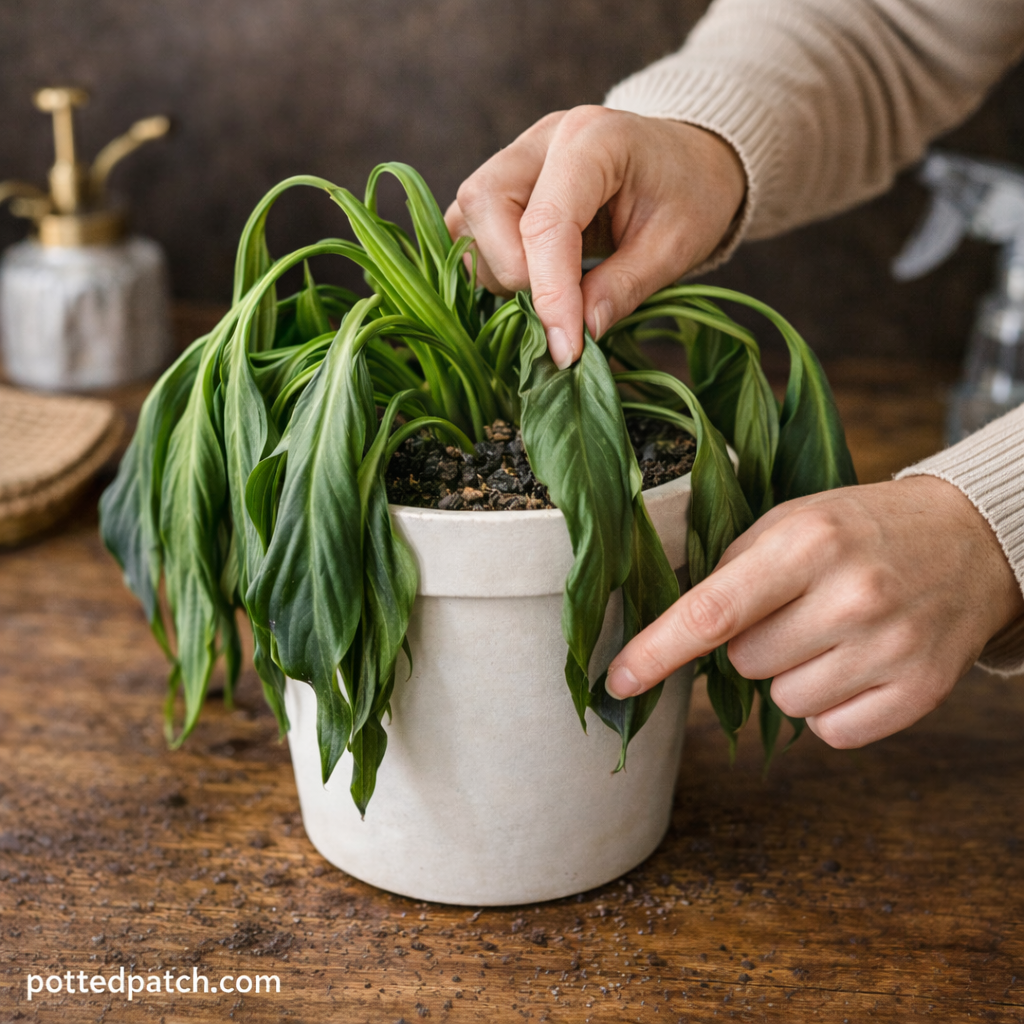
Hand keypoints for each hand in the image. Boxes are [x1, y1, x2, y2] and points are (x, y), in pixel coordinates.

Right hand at [444, 106, 744, 367]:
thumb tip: (577, 335)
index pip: (546, 223)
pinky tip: (532, 281)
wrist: (690, 160)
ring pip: (466, 219)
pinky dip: (489, 264)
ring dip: (498, 270)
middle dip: (511, 272)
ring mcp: (516, 158)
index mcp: (593, 139)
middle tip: (561, 308)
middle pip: (483, 204)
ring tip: (553, 292)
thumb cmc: (691, 195)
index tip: (567, 350)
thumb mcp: (676, 247)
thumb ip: (623, 288)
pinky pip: (468, 228)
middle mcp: (541, 139)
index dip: (550, 294)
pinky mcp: (504, 184)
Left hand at [605, 476, 1023, 747]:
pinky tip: (857, 663)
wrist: (970, 541)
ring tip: (830, 633)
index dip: (657, 651)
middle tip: (793, 609)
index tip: (618, 682)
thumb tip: (669, 627)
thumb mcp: (792, 521)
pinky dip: (831, 706)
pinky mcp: (920, 692)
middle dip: (751, 643)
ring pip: (783, 703)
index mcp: (807, 543)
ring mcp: (889, 648)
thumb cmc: (860, 530)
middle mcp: (850, 596)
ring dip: (792, 676)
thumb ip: (730, 568)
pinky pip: (830, 733)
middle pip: (743, 664)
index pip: (712, 612)